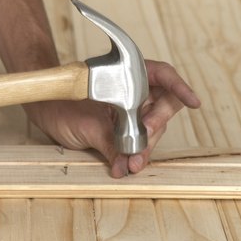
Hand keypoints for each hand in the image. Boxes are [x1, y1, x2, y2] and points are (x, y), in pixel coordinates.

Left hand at [26, 59, 200, 178]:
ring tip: (131, 165)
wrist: (46, 112)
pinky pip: (138, 143)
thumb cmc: (63, 102)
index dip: (181, 88)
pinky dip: (133, 156)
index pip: (164, 76)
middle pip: (163, 108)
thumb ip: (108, 140)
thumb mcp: (86, 121)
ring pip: (152, 130)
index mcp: (130, 72)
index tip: (194, 102)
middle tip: (144, 141)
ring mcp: (132, 112)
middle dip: (156, 126)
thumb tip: (125, 162)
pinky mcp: (125, 131)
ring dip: (144, 148)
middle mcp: (136, 91)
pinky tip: (124, 167)